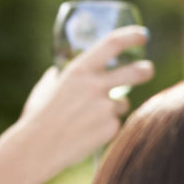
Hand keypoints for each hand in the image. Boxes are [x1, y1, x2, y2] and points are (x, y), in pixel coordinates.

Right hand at [15, 27, 152, 179]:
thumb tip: (58, 71)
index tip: (143, 35)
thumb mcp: (46, 88)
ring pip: (122, 103)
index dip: (132, 36)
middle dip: (145, 70)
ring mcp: (105, 108)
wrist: (36, 148)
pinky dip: (106, 126)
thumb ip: (57, 77)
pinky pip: (115, 122)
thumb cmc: (37, 117)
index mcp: (79, 70)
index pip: (113, 44)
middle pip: (136, 72)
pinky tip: (87, 132)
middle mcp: (95, 86)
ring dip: (112, 108)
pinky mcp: (110, 128)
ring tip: (87, 118)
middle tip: (147, 70)